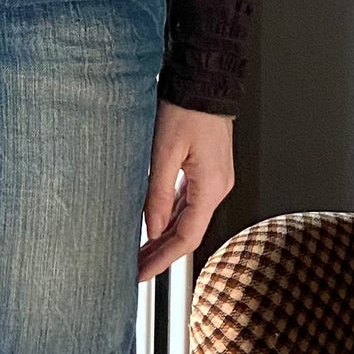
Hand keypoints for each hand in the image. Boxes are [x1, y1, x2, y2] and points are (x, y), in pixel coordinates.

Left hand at [138, 100, 234, 281]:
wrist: (205, 80)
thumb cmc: (187, 107)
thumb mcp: (164, 151)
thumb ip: (157, 193)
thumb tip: (150, 228)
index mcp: (211, 187)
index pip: (186, 238)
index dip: (163, 259)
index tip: (141, 273)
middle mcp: (218, 186)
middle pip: (187, 231)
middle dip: (161, 253)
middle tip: (135, 269)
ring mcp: (214, 178)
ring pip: (187, 218)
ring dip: (164, 236)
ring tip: (139, 251)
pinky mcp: (207, 169)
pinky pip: (189, 201)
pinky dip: (171, 216)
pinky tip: (153, 223)